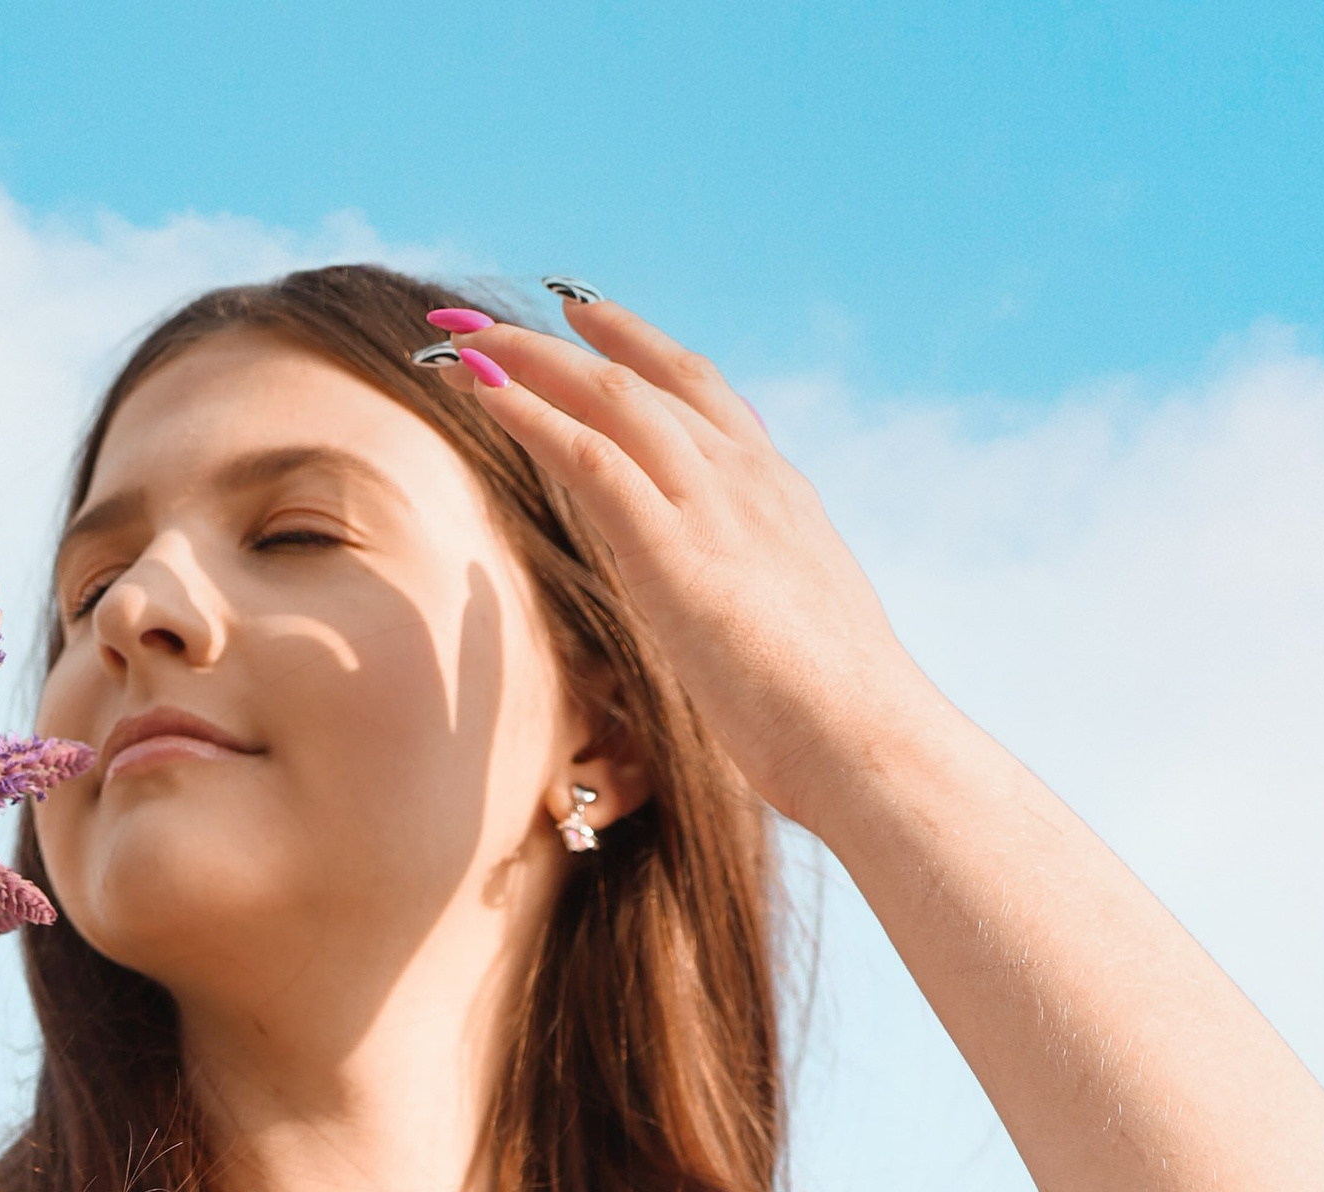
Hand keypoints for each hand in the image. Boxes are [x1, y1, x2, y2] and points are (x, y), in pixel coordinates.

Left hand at [434, 298, 921, 830]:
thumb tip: (719, 608)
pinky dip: (529, 416)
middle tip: (480, 325)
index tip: (579, 315)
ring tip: (456, 343)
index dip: (634, 344)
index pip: (699, 391)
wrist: (867, 743)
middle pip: (641, 378)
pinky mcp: (675, 550)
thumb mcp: (790, 629)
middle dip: (555, 344)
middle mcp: (746, 478)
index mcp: (779, 493)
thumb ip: (750, 594)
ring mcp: (713, 505)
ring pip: (608, 397)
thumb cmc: (836, 719)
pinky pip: (589, 456)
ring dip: (524, 363)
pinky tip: (481, 394)